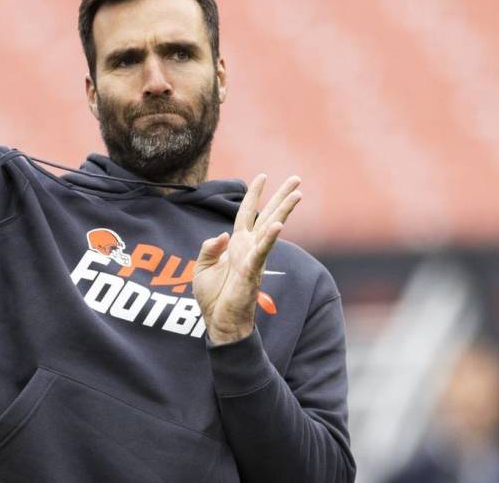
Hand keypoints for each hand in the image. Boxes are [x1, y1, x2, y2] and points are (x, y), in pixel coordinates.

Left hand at [193, 174, 301, 344]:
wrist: (219, 322)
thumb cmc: (213, 297)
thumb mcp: (201, 266)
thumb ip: (209, 247)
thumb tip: (222, 234)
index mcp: (237, 244)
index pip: (247, 213)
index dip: (253, 195)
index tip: (262, 176)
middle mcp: (249, 248)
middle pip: (268, 215)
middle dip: (282, 197)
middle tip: (296, 179)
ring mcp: (253, 258)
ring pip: (270, 229)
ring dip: (283, 211)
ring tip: (297, 194)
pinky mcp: (252, 271)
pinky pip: (261, 251)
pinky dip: (269, 238)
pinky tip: (277, 225)